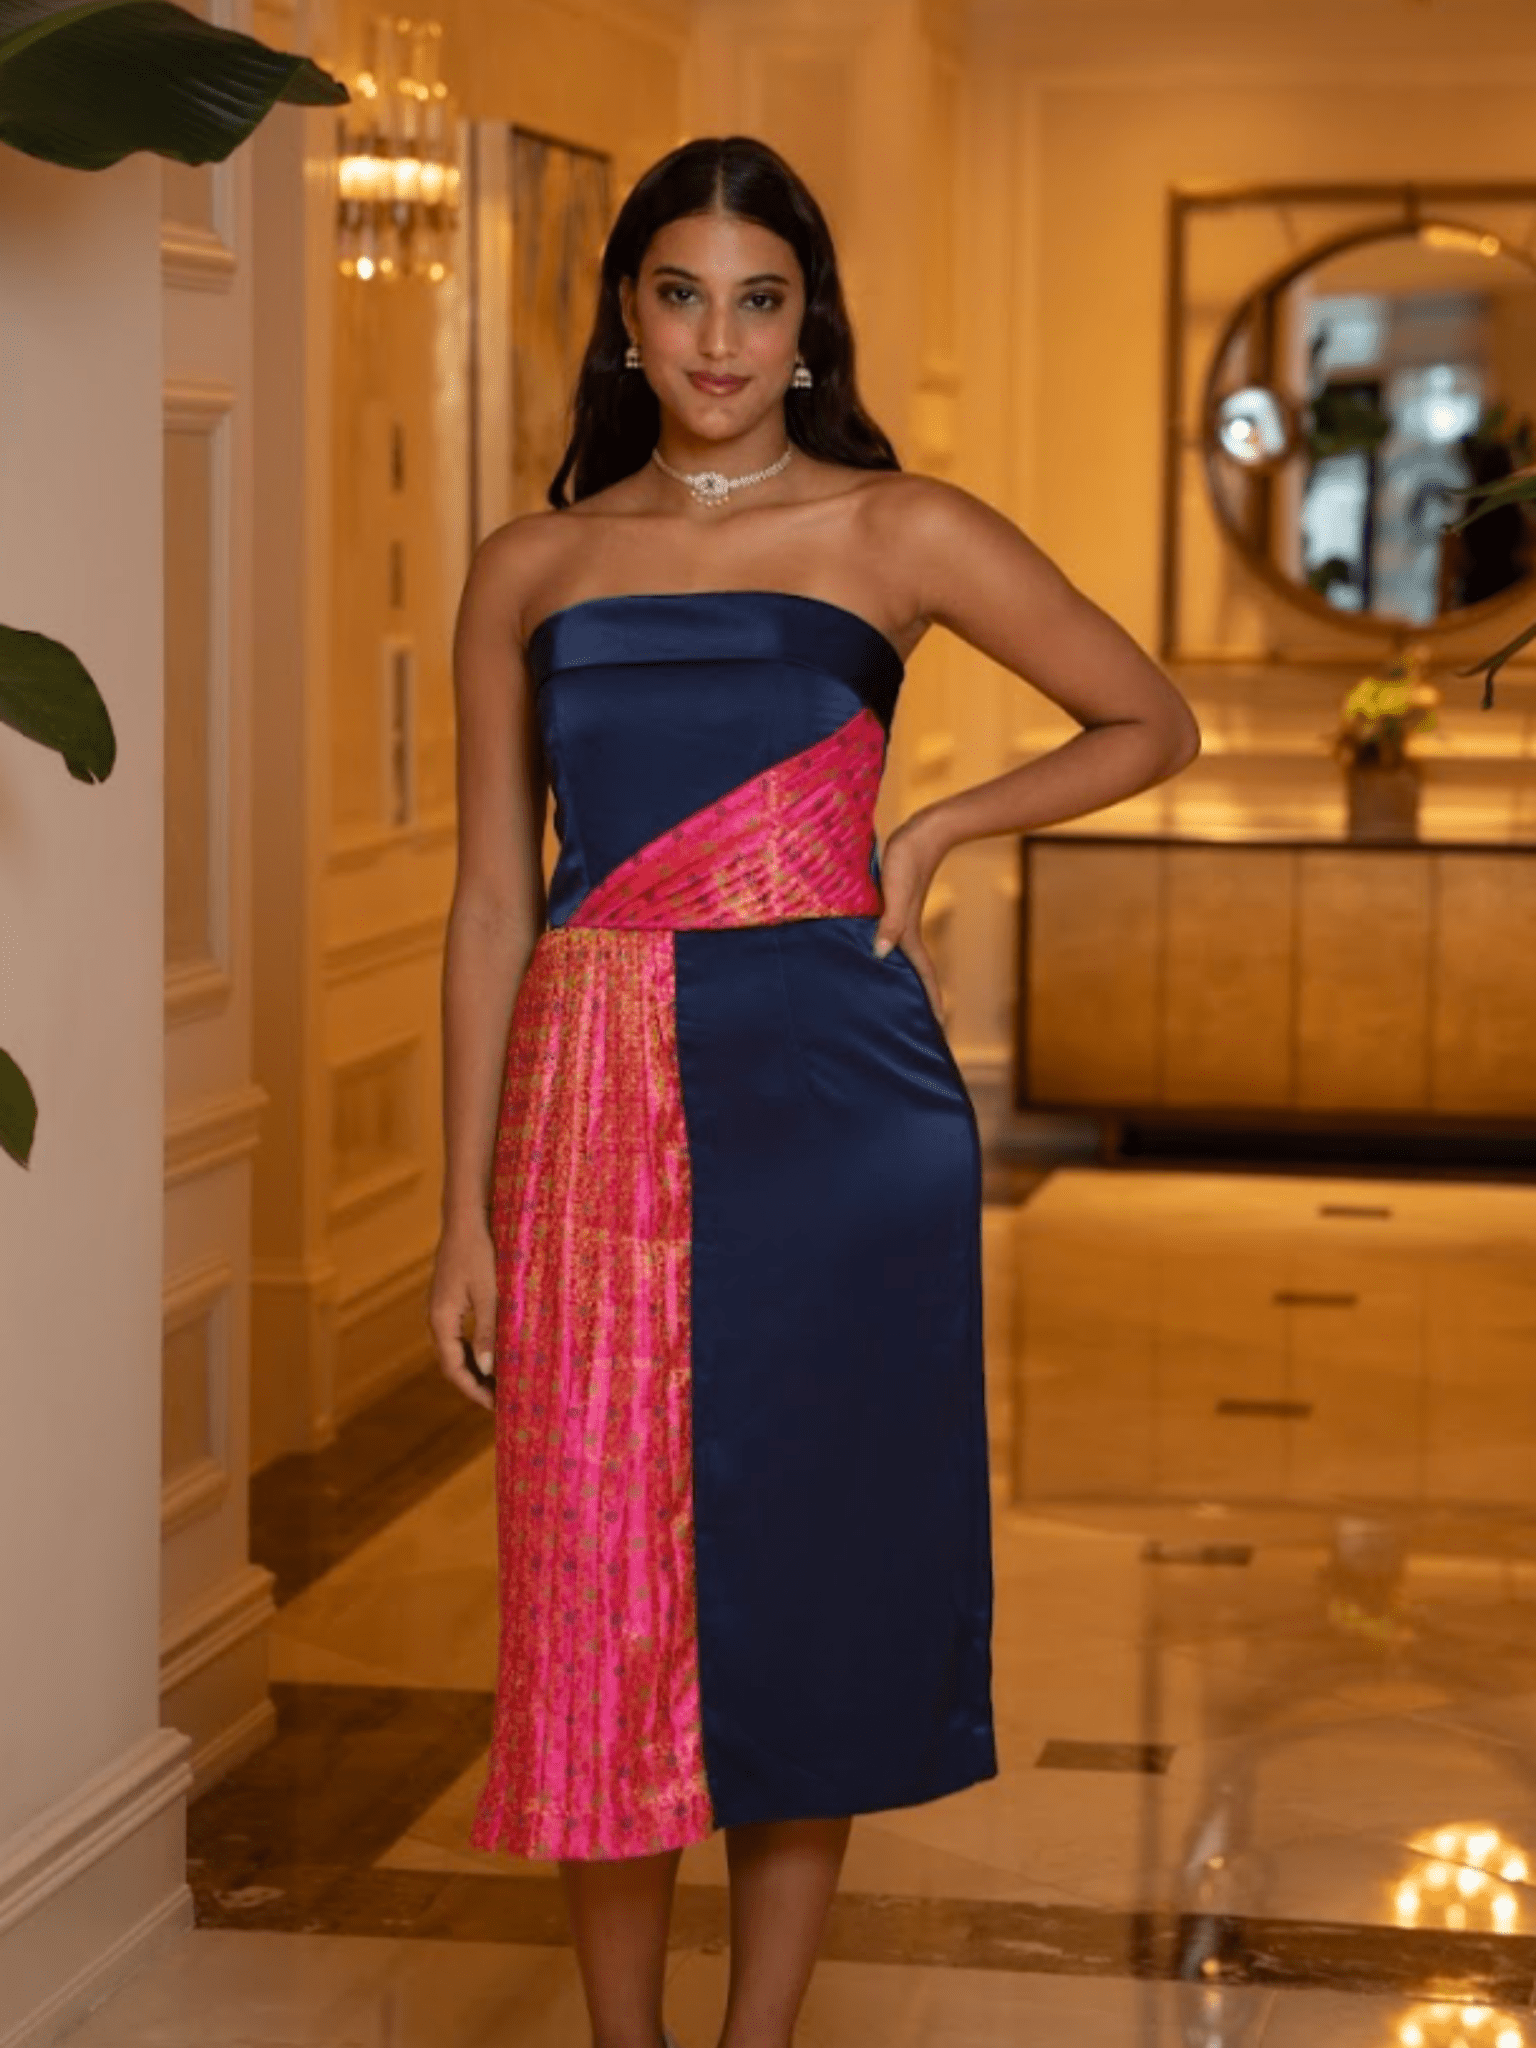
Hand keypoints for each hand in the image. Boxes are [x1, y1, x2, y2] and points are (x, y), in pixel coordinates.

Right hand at [427, 1212, 497, 1411]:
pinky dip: (473, 1349)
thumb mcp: (489, 1294)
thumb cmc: (479, 1253)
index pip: (452, 1367)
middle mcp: (436, 1318)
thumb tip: (486, 1368)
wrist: (466, 1219)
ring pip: (454, 1349)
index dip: (473, 1389)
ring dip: (474, 1367)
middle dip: (474, 1383)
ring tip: (499, 1382)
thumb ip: (487, 1331)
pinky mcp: (450, 1299)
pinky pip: (458, 1335)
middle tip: (500, 1400)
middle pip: (451, 1362)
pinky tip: (492, 1353)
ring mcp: (441, 1308)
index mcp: (441, 1320)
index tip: (494, 1406)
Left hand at [872, 811, 948, 1025]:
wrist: (924, 831)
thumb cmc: (908, 858)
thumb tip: (881, 955)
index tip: (937, 1026)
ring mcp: (900, 919)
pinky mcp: (893, 906)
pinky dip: (886, 952)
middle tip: (915, 1024)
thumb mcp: (896, 891)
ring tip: (891, 998)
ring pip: (901, 957)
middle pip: (914, 973)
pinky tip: (875, 953)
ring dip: (901, 978)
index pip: (923, 975)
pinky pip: (890, 937)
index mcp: (907, 934)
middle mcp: (905, 931)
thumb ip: (890, 922)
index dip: (930, 1000)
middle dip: (918, 998)